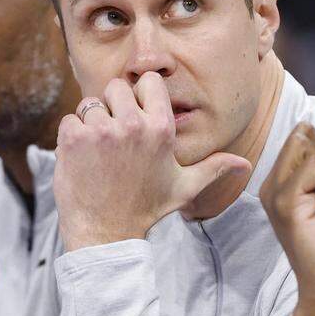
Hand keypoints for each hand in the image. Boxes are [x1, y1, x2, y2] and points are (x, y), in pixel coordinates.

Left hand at [54, 72, 250, 251]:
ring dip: (91, 123)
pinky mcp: (74, 138)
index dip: (139, 96)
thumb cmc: (145, 209)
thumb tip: (245, 165)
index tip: (135, 115)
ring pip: (90, 104)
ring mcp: (101, 130)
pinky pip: (70, 119)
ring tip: (99, 153)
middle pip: (116, 87)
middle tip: (114, 137)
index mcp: (161, 128)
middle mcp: (133, 124)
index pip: (149, 82)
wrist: (106, 233)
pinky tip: (83, 159)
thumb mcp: (184, 187)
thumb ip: (213, 168)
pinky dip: (71, 136)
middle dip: (113, 107)